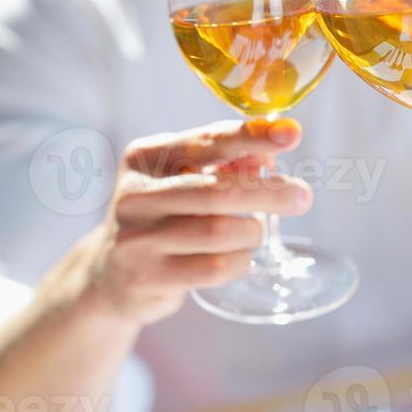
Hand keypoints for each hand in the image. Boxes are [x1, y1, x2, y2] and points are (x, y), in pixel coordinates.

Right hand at [85, 117, 311, 325]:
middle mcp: (135, 195)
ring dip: (251, 231)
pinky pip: (213, 269)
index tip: (292, 133)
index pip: (207, 142)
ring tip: (256, 231)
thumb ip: (223, 163)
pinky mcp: (146, 278)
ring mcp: (137, 238)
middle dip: (268, 191)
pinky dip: (240, 261)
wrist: (109, 273)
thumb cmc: (161, 215)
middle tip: (302, 196)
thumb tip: (271, 150)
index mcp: (145, 157)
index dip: (252, 136)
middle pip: (216, 190)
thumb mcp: (182, 178)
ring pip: (218, 232)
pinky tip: (242, 257)